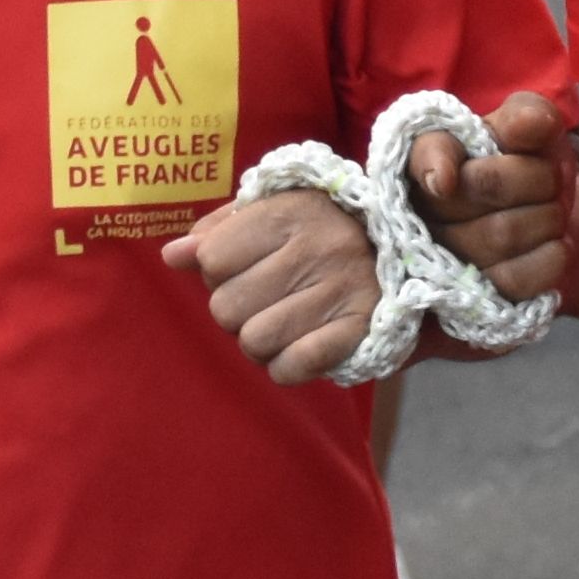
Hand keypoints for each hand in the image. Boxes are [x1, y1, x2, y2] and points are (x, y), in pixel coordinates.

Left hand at [170, 185, 388, 383]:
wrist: (405, 250)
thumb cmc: (321, 230)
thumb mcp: (273, 212)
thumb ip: (218, 232)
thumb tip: (173, 256)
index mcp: (291, 211)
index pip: (213, 258)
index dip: (217, 270)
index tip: (242, 266)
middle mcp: (318, 248)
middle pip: (226, 307)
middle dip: (235, 311)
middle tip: (261, 300)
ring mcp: (342, 290)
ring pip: (254, 342)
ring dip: (259, 342)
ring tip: (279, 324)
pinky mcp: (360, 330)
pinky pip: (292, 367)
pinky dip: (286, 366)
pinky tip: (298, 347)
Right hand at [405, 88, 569, 304]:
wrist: (537, 211)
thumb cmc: (521, 161)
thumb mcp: (527, 126)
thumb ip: (529, 115)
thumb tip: (531, 124)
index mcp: (428, 155)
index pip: (425, 154)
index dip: (435, 166)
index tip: (447, 180)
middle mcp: (424, 207)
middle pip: (487, 187)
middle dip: (540, 178)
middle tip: (554, 179)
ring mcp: (444, 259)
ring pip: (502, 234)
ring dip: (550, 217)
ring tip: (553, 211)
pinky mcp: (472, 296)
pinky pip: (513, 281)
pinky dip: (552, 258)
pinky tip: (557, 244)